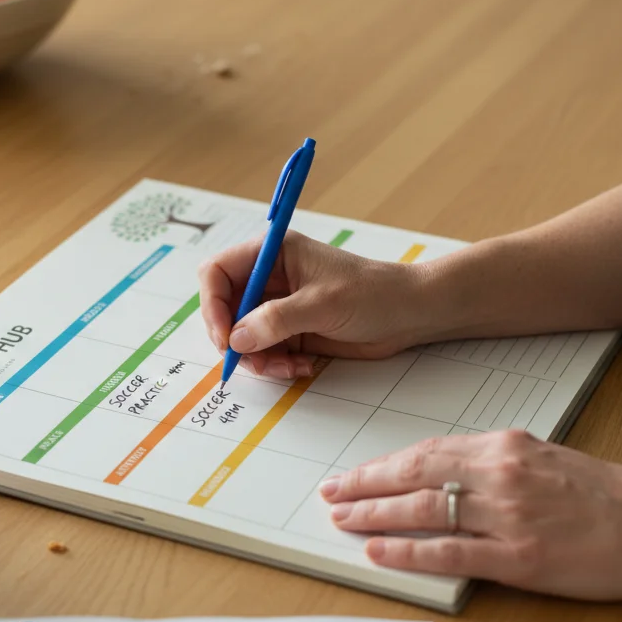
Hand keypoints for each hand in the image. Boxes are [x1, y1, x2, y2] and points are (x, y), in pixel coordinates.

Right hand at [197, 230, 420, 378]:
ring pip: (242, 336)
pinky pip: (265, 351)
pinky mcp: (291, 331)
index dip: (212, 304)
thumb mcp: (322, 304)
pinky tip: (302, 366)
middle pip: (224, 309)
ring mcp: (279, 306)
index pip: (217, 272)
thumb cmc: (373, 293)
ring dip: (258, 358)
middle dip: (234, 339)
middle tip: (251, 360)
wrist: (409, 314)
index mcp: (272, 254)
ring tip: (286, 367)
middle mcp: (269, 278)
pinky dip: (276, 364)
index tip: (225, 336)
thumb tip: (236, 339)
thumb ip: (276, 320)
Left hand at [320, 429, 621, 600]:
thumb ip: (497, 464)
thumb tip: (447, 474)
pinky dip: (409, 551)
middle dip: (365, 485)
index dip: (383, 465)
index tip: (354, 474)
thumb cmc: (609, 495)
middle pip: (414, 475)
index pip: (426, 452)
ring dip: (375, 515)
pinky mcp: (519, 559)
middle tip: (330, 493)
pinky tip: (380, 551)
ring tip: (342, 520)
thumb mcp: (547, 459)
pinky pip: (449, 552)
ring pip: (423, 510)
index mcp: (506, 446)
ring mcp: (508, 517)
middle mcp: (500, 474)